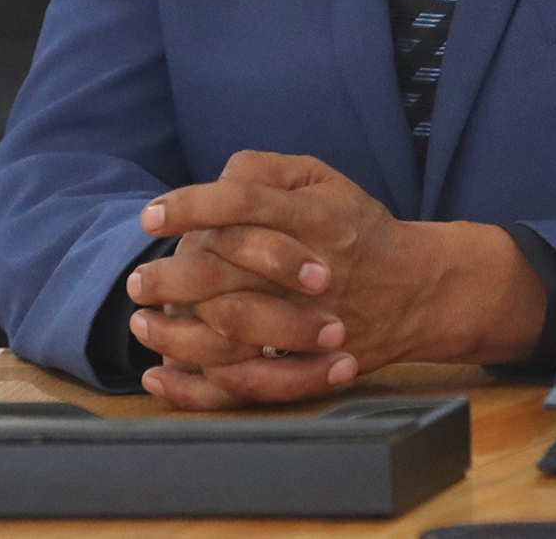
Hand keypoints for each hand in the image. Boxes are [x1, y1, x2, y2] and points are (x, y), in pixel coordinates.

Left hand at [128, 150, 544, 407]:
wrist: (418, 289)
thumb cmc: (358, 228)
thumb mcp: (323, 179)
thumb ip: (266, 170)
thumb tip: (213, 178)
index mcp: (314, 217)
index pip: (242, 204)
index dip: (191, 207)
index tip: (150, 216)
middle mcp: (311, 269)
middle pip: (229, 271)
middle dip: (172, 278)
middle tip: (137, 281)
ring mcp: (309, 321)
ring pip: (231, 330)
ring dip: (176, 331)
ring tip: (144, 322)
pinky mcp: (307, 364)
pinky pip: (247, 380)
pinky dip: (198, 385)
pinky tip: (162, 374)